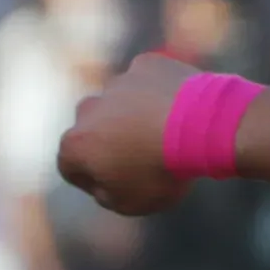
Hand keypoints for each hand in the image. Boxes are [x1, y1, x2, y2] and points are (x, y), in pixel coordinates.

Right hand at [55, 52, 199, 218]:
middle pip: (91, 128)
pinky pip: (146, 82)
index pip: (70, 165)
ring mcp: (117, 83)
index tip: (116, 184)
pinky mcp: (145, 65)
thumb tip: (102, 183)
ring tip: (163, 132)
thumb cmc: (160, 172)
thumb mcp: (130, 204)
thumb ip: (106, 195)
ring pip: (119, 102)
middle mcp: (88, 108)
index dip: (91, 179)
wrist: (199, 126)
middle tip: (139, 156)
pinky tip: (176, 109)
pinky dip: (156, 94)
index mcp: (76, 144)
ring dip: (133, 115)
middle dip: (108, 141)